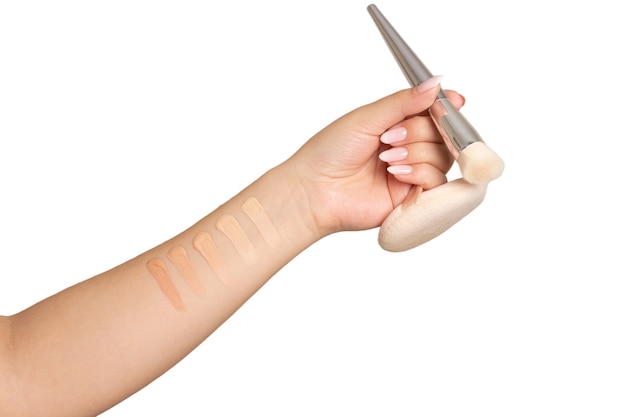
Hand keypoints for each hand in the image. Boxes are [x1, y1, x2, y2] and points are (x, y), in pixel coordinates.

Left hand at [287, 77, 464, 235]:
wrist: (315, 190)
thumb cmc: (330, 152)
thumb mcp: (367, 117)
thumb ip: (404, 101)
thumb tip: (436, 83)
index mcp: (395, 124)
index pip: (432, 112)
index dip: (445, 106)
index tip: (454, 100)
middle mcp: (406, 148)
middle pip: (441, 134)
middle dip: (420, 131)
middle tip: (391, 136)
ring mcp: (410, 172)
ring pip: (442, 156)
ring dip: (416, 152)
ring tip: (387, 158)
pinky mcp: (411, 197)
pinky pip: (436, 181)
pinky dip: (419, 172)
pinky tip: (395, 172)